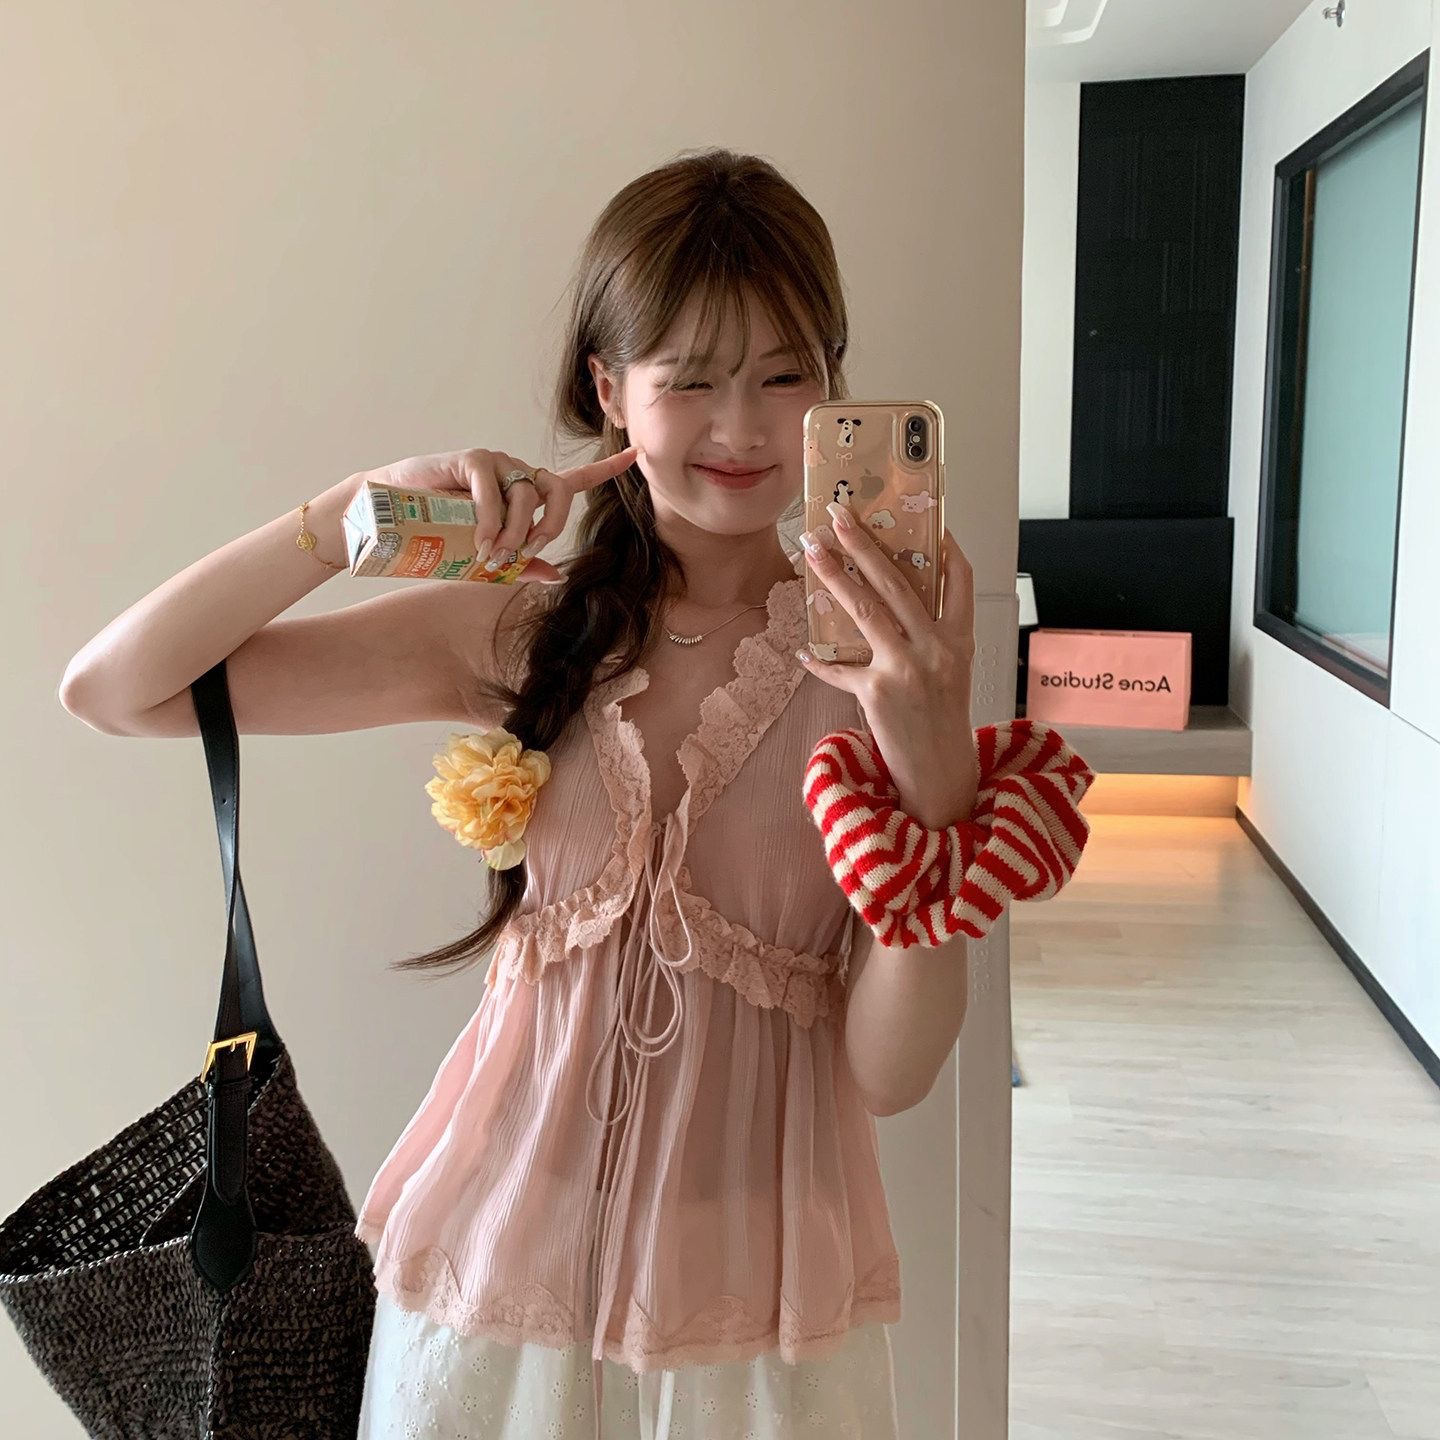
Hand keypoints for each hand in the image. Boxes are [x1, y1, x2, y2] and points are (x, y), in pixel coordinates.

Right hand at [354, 443, 640, 582]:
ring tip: (491, 555)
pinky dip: (491, 519)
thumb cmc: (438, 541)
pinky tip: (479, 542)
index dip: (605, 469)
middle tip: (526, 552)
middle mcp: (516, 474)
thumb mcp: (486, 562)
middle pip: (558, 490)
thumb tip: (558, 576)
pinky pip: (494, 487)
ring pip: (527, 494)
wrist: (388, 521)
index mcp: (526, 496)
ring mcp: (495, 465)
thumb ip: (521, 567)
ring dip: (516, 531)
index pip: (572, 481)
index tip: (636, 456)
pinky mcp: (470, 460)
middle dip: (551, 525)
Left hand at [797, 502, 978, 827]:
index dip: (944, 547)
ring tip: (814, 550)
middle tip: (839, 516)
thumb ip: (930, 636)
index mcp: (958, 640)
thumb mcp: (950, 673)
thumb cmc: (942, 721)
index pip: (959, 580)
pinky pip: (840, 668)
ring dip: (835, 575)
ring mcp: (907, 669)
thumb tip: (890, 603)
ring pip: (865, 609)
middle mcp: (936, 648)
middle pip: (897, 583)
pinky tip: (804, 653)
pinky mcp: (877, 692)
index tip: (927, 520)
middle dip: (864, 544)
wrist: (940, 774)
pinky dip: (820, 661)